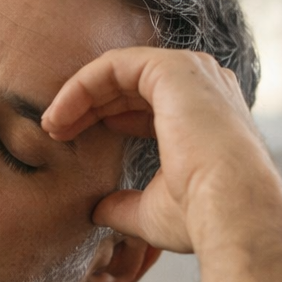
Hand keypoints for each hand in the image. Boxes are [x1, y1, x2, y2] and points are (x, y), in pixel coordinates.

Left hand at [41, 47, 272, 253]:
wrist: (229, 212)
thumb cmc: (200, 216)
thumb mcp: (152, 212)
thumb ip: (124, 205)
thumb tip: (98, 211)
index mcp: (203, 118)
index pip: (146, 105)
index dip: (104, 118)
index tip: (69, 140)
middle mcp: (204, 89)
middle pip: (130, 84)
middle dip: (87, 104)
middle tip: (53, 130)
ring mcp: (193, 75)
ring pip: (120, 70)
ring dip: (80, 94)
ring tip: (51, 124)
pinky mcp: (174, 70)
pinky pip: (115, 65)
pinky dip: (83, 85)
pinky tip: (59, 114)